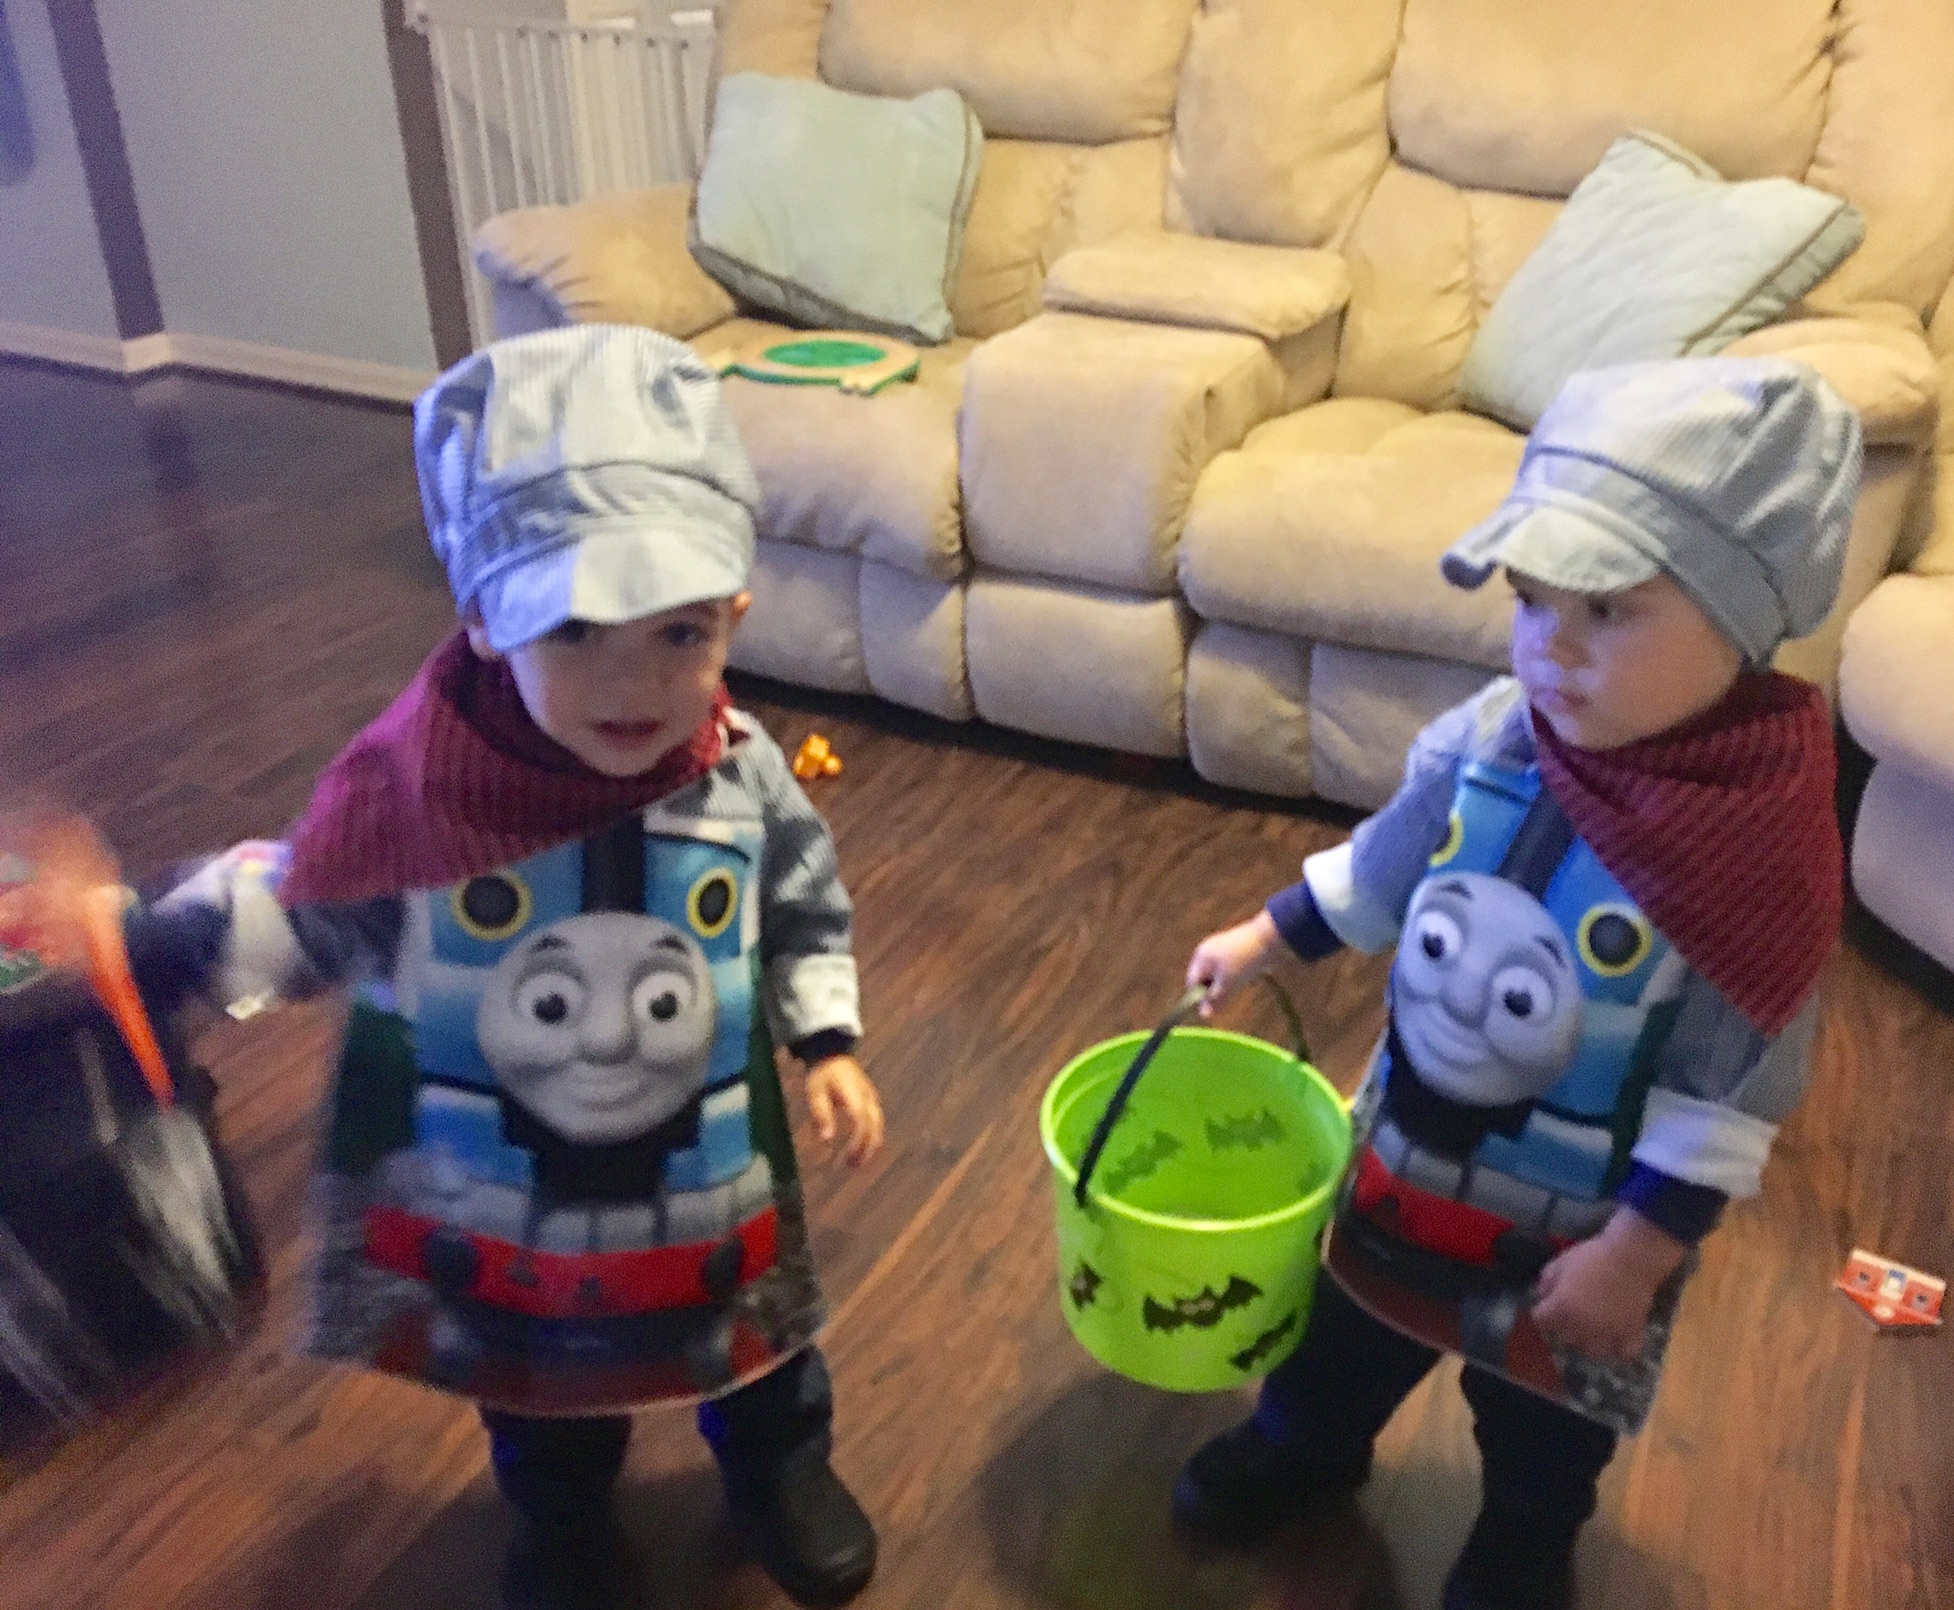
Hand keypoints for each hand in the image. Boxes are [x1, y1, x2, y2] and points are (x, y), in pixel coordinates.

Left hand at [803, 1054, 884, 1166]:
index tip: (847, 1158)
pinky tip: (860, 1148)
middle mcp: (868, 1098)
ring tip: (857, 1162)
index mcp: (855, 1096)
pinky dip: (870, 1137)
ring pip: (878, 1126)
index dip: (858, 1143)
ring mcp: (872, 1098)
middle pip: (875, 1128)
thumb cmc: (821, 1074)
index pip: (862, 1124)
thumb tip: (826, 1140)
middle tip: (852, 1167)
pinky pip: (876, 1122)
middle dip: (866, 1149)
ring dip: (869, 1146)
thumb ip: (821, 1115)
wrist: (831, 1053)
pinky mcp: (871, 1100)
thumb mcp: (815, 1093)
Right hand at [1185, 911, 1281, 1017]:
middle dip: (1217, 991)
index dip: (1200, 998)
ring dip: (1230, 985)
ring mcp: (1223, 949)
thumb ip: (1215, 1000)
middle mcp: (1208, 951)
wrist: (1270, 937)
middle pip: (1206, 979)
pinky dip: (1240, 977)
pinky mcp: (1238, 950)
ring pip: (1221, 976)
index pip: (1192, 983)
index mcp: (1201, 957)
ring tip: (1244, 983)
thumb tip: (1203, 1015)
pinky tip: (1252, 976)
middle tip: (1230, 996)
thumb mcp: (1228, 984)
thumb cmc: (1244, 961)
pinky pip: (1233, 969)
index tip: (1213, 1009)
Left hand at [1531, 1208, 1687, 1359]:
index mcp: (1562, 1309)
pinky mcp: (1631, 1335)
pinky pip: (1622, 1352)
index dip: (1541, 1311)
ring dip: (1586, 1340)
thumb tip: (1543, 1296)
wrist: (1631, 1257)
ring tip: (1589, 1326)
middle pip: (1564, 1336)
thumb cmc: (1593, 1256)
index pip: (1540, 1321)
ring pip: (1590, 1350)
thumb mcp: (1561, 1262)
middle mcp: (1582, 1328)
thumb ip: (1546, 1281)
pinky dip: (1618, 1347)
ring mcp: (1607, 1335)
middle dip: (1562, 1325)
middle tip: (1570, 1311)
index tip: (1547, 1304)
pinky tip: (1615, 1336)